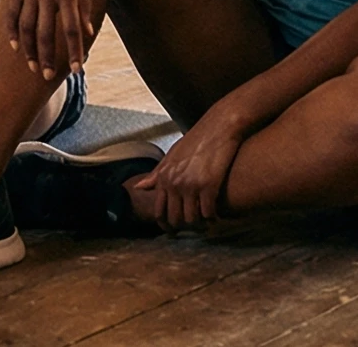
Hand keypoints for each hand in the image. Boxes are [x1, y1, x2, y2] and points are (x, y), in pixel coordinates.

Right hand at [6, 0, 95, 77]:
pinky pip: (12, 12)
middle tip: (48, 76)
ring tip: (32, 67)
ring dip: (29, 49)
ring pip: (26, 26)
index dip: (73, 51)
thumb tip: (86, 33)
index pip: (71, 29)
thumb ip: (84, 7)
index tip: (76, 70)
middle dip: (47, 57)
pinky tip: (15, 46)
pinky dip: (12, 31)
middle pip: (45, 33)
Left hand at [133, 104, 244, 231]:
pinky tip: (216, 217)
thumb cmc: (196, 140)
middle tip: (191, 230)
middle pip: (174, 218)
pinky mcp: (209, 185)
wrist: (218, 127)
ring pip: (192, 219)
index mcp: (164, 176)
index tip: (172, 231)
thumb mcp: (172, 155)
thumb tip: (139, 187)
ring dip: (199, 225)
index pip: (158, 210)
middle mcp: (175, 182)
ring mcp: (191, 185)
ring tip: (205, 224)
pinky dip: (212, 219)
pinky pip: (208, 213)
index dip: (165, 225)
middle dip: (183, 228)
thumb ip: (156, 174)